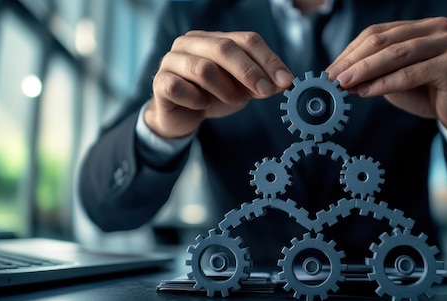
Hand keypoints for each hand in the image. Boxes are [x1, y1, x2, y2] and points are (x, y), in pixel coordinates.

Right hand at [146, 31, 293, 137]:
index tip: (285, 80)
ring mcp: (173, 60)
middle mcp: (192, 43)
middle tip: (266, 91)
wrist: (181, 116)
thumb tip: (284, 82)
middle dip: (250, 71)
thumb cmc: (213, 96)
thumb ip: (261, 84)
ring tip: (233, 101)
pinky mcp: (160, 82)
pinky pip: (180, 88)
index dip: (268, 59)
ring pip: (204, 69)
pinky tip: (202, 105)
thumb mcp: (242, 90)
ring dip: (225, 89)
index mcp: (215, 39)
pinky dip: (197, 99)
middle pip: (224, 48)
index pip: (247, 40)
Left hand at [326, 18, 446, 132]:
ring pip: (396, 54)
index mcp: (422, 27)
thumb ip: (374, 76)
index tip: (331, 69)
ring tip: (344, 83)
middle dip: (354, 60)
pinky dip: (385, 83)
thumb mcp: (396, 81)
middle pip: (384, 40)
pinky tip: (366, 92)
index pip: (379, 33)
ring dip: (365, 70)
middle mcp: (437, 29)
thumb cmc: (430, 93)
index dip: (351, 51)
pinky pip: (410, 74)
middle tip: (332, 76)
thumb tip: (340, 79)